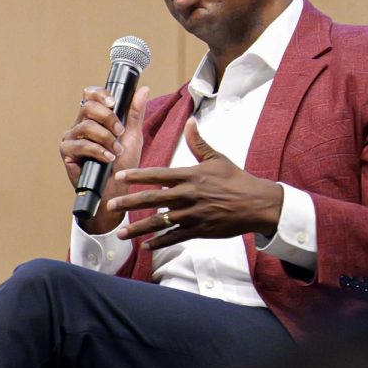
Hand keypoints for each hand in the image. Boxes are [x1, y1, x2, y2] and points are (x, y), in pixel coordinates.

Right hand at [59, 85, 149, 233]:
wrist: (116, 192)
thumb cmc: (122, 166)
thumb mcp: (133, 137)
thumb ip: (135, 114)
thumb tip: (143, 90)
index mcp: (94, 118)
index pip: (90, 95)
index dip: (101, 94)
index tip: (114, 102)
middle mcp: (80, 125)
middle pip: (88, 106)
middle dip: (108, 118)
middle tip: (120, 132)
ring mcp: (71, 138)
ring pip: (86, 126)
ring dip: (106, 138)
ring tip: (116, 151)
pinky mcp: (67, 152)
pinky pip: (81, 144)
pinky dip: (98, 151)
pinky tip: (108, 158)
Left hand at [108, 118, 282, 249]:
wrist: (257, 204)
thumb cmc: (236, 180)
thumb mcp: (217, 158)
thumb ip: (198, 143)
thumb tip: (190, 121)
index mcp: (190, 176)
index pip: (158, 175)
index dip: (137, 175)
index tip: (120, 176)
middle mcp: (188, 195)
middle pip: (153, 199)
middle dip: (129, 202)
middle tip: (111, 205)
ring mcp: (193, 215)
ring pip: (160, 222)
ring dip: (139, 229)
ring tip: (121, 234)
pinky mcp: (199, 230)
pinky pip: (175, 237)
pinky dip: (159, 242)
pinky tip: (145, 245)